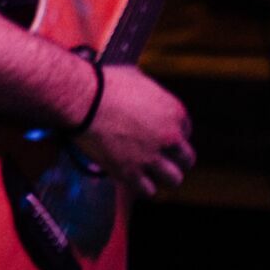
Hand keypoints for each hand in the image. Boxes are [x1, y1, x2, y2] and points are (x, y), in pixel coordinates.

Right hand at [73, 65, 194, 197]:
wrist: (82, 98)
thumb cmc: (104, 84)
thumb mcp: (137, 78)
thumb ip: (150, 95)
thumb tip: (145, 97)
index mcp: (174, 111)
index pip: (186, 131)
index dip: (172, 134)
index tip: (161, 136)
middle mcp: (169, 137)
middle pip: (186, 159)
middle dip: (175, 158)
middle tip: (161, 157)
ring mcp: (151, 156)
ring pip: (173, 179)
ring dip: (163, 176)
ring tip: (150, 171)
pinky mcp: (130, 172)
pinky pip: (148, 190)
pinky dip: (142, 186)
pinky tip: (134, 178)